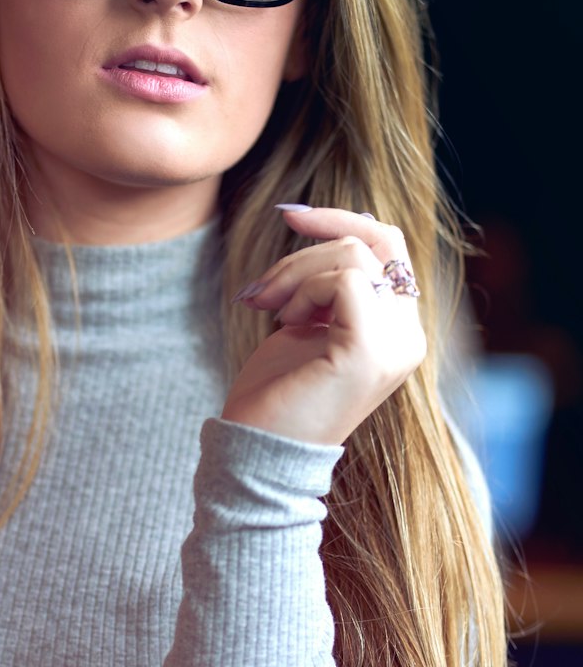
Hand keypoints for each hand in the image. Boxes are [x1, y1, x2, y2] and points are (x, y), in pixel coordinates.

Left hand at [222, 207, 426, 445]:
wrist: (257, 451)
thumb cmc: (276, 393)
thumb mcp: (309, 324)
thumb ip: (330, 285)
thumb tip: (333, 225)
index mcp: (398, 331)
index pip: (390, 248)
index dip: (343, 220)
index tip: (292, 215)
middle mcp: (408, 338)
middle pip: (370, 245)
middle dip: (304, 254)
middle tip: (260, 291)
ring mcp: (395, 344)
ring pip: (354, 256)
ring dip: (296, 274)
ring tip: (269, 310)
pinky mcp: (370, 349)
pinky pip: (344, 281)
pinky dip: (305, 292)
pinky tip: (285, 324)